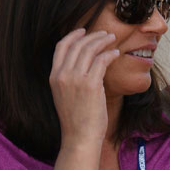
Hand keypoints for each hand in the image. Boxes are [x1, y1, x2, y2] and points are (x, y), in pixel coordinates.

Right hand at [50, 28, 119, 147]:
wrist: (80, 138)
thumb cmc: (77, 121)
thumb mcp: (66, 96)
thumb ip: (70, 79)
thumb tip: (85, 65)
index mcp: (54, 76)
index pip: (61, 47)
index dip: (73, 35)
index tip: (83, 30)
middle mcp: (62, 75)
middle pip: (77, 45)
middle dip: (92, 35)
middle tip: (105, 34)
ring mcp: (75, 79)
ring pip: (90, 49)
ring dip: (102, 41)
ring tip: (112, 39)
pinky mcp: (90, 84)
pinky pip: (101, 61)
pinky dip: (110, 54)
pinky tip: (116, 54)